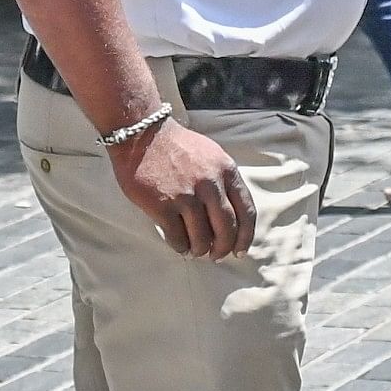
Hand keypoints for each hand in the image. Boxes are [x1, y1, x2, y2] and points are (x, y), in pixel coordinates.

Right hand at [109, 118, 255, 259]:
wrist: (143, 134)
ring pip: (202, 238)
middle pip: (227, 229)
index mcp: (227, 171)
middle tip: (217, 255)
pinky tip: (180, 245)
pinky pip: (177, 237)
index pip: (246, 212)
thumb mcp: (212, 156)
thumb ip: (224, 182)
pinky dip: (180, 246)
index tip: (240, 250)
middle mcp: (210, 184)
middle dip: (223, 248)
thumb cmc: (178, 147)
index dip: (245, 236)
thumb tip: (231, 218)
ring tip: (196, 250)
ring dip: (200, 249)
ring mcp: (186, 196)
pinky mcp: (163, 206)